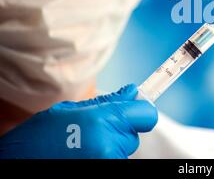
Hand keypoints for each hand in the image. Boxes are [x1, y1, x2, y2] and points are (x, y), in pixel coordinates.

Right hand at [0, 84, 157, 158]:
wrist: (16, 164)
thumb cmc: (37, 139)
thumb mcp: (70, 110)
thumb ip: (107, 102)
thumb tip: (132, 93)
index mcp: (101, 121)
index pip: (147, 115)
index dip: (139, 112)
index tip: (133, 112)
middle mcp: (109, 145)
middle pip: (133, 133)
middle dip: (118, 130)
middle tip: (91, 131)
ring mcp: (107, 162)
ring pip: (125, 149)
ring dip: (111, 146)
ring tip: (83, 145)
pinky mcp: (105, 171)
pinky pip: (116, 159)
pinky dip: (105, 156)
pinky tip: (83, 155)